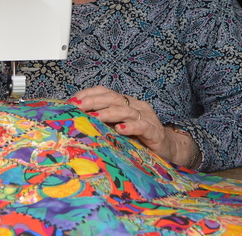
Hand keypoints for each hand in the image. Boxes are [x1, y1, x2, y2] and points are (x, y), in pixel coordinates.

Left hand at [69, 86, 191, 166]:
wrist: (168, 148)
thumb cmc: (140, 138)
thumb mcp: (119, 127)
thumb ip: (104, 121)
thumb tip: (78, 120)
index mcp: (125, 102)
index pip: (105, 91)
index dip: (89, 94)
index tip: (73, 100)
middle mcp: (135, 105)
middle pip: (113, 98)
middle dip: (93, 101)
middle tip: (78, 106)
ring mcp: (146, 116)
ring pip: (125, 110)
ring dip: (108, 113)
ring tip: (95, 116)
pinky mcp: (154, 131)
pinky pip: (141, 126)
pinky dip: (130, 127)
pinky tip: (120, 129)